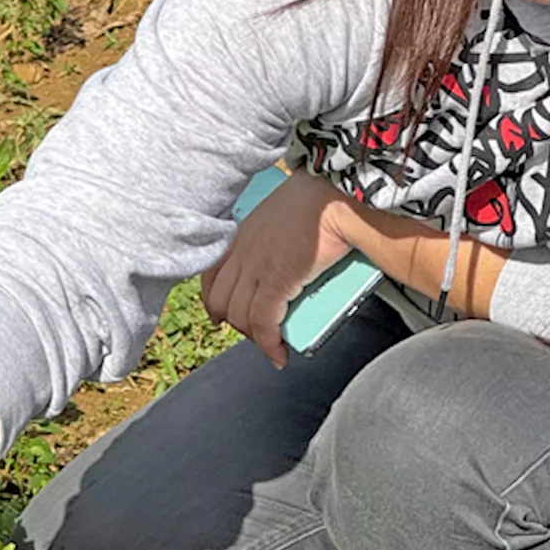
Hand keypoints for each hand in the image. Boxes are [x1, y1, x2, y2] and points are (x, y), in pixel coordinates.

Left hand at [203, 171, 353, 367]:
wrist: (336, 196)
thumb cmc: (322, 198)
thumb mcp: (286, 213)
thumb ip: (278, 232)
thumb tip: (291, 251)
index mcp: (243, 233)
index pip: (213, 273)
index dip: (214, 300)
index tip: (219, 315)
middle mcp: (242, 250)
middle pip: (221, 300)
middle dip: (234, 323)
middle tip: (256, 333)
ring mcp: (256, 265)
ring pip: (240, 315)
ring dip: (254, 337)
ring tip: (273, 344)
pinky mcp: (276, 280)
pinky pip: (264, 323)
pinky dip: (269, 344)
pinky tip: (278, 354)